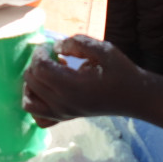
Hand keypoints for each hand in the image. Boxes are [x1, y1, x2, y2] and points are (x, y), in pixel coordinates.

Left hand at [23, 35, 143, 124]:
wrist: (134, 97)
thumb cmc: (120, 71)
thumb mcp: (103, 50)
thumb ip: (77, 43)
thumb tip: (55, 46)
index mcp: (71, 86)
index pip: (40, 68)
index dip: (39, 52)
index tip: (49, 45)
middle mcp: (63, 103)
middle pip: (31, 80)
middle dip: (36, 63)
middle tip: (54, 56)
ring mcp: (62, 114)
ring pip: (28, 101)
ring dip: (32, 83)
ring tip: (49, 73)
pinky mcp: (65, 118)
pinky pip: (38, 118)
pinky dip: (36, 104)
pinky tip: (48, 90)